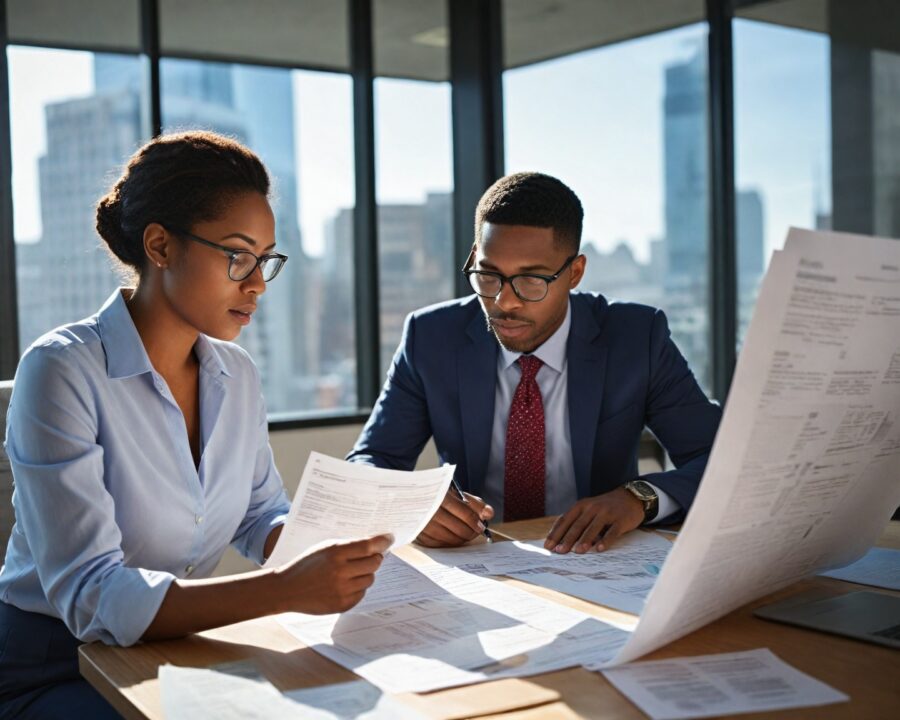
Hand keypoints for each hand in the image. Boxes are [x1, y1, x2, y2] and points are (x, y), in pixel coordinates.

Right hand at [274, 534, 390, 613]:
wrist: (286, 589)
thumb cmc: (306, 565)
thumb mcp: (324, 548)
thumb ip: (348, 546)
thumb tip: (375, 545)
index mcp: (335, 553)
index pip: (368, 546)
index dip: (382, 541)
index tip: (389, 538)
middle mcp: (340, 572)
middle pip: (374, 563)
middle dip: (375, 557)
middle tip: (371, 555)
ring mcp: (342, 590)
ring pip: (370, 579)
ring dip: (365, 573)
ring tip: (351, 571)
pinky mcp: (342, 605)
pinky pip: (362, 593)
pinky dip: (358, 587)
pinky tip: (345, 584)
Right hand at [415, 491, 494, 546]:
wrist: (411, 497)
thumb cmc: (438, 494)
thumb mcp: (456, 492)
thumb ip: (474, 503)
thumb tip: (489, 513)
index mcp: (441, 496)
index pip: (465, 513)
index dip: (476, 521)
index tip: (482, 525)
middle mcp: (430, 511)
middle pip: (459, 529)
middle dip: (471, 532)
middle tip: (476, 531)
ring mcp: (423, 524)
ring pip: (450, 539)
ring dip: (462, 539)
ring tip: (467, 534)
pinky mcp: (418, 535)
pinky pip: (439, 544)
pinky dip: (449, 542)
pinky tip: (453, 537)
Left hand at [544, 487, 643, 553]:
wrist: (630, 498)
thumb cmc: (604, 508)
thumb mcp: (588, 509)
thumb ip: (576, 522)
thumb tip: (560, 541)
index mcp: (581, 506)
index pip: (565, 520)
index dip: (556, 533)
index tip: (548, 546)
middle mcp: (592, 508)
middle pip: (577, 525)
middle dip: (567, 539)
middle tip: (560, 552)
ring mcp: (607, 513)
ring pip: (593, 528)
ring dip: (585, 540)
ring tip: (578, 552)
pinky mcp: (620, 520)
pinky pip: (612, 531)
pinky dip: (605, 540)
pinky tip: (599, 549)